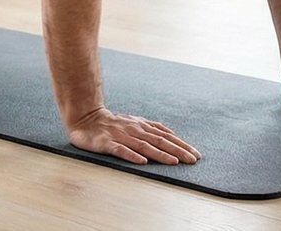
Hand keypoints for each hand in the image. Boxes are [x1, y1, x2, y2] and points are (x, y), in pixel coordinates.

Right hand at [67, 106, 199, 165]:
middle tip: (193, 160)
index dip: (181, 145)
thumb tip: (171, 133)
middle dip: (177, 151)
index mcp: (141, 126)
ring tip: (174, 162)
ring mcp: (120, 136)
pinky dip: (132, 155)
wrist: (84, 118)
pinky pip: (120, 150)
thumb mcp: (134, 122)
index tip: (196, 155)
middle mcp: (134, 130)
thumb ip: (151, 128)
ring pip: (143, 146)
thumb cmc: (111, 123)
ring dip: (159, 154)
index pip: (165, 136)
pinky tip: (142, 162)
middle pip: (159, 141)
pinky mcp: (106, 143)